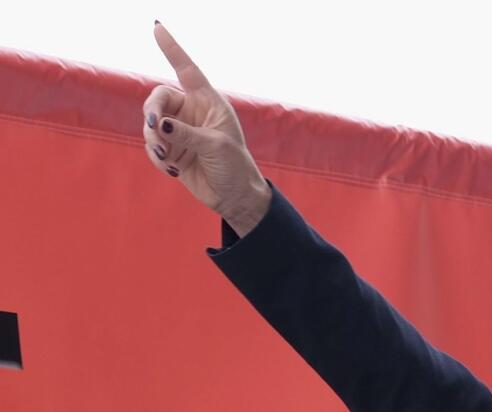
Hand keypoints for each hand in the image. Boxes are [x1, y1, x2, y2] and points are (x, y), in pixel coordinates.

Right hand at [144, 23, 270, 233]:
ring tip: (166, 156)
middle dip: (152, 111)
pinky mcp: (171, 150)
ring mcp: (180, 131)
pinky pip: (151, 146)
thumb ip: (187, 133)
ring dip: (153, 139)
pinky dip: (157, 157)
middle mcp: (192, 112)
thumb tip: (160, 125)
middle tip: (154, 126)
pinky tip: (172, 170)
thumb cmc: (235, 167)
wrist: (234, 197)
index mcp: (209, 102)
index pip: (186, 69)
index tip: (157, 27)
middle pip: (158, 99)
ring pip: (150, 124)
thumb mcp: (216, 146)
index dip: (172, 49)